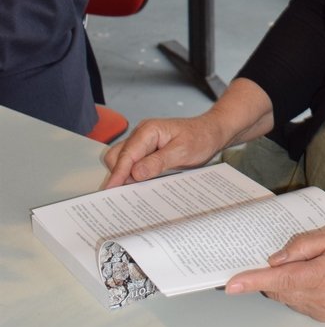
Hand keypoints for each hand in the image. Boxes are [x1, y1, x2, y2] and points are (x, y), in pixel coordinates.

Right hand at [103, 78, 273, 186]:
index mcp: (148, 131)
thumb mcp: (182, 152)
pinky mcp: (147, 150)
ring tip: (128, 194)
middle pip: (117, 156)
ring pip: (122, 160)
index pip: (126, 155)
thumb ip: (158, 162)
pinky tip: (137, 186)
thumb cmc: (201, 137)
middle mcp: (142, 134)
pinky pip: (133, 162)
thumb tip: (135, 174)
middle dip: (117, 175)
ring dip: (124, 175)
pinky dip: (132, 174)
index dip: (117, 174)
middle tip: (121, 196)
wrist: (213, 132)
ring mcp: (144, 142)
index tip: (110, 190)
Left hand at [226, 225, 324, 320]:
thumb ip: (306, 244)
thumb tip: (276, 258)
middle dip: (269, 276)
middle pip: (280, 291)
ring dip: (285, 283)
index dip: (253, 281)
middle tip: (270, 259)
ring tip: (304, 264)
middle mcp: (324, 299)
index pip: (281, 280)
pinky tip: (310, 276)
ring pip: (288, 298)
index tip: (232, 284)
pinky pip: (300, 304)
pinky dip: (296, 290)